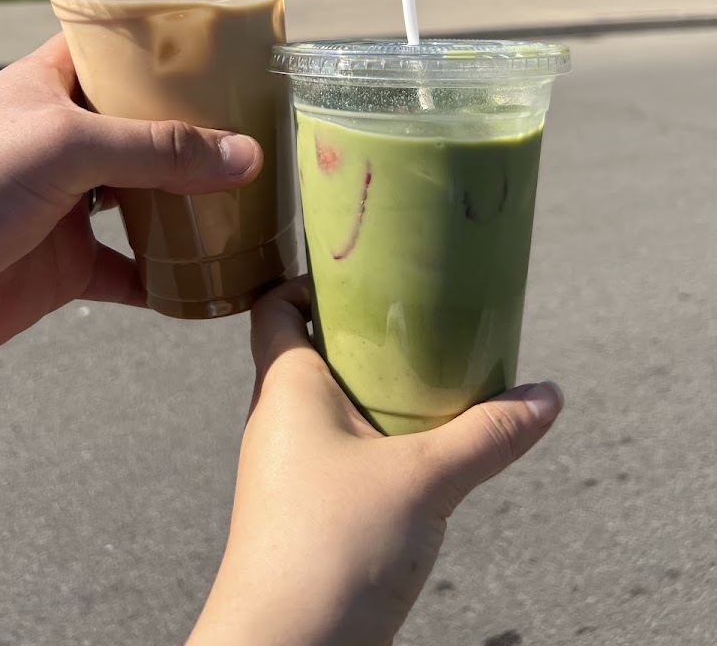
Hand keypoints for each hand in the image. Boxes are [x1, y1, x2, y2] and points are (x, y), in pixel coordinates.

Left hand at [0, 36, 260, 378]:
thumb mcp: (63, 147)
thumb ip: (155, 151)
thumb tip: (246, 156)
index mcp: (57, 86)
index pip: (126, 51)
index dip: (177, 49)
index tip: (239, 51)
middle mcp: (68, 141)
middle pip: (149, 130)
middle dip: (204, 136)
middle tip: (269, 135)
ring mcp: (68, 207)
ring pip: (149, 201)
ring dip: (195, 207)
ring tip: (258, 205)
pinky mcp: (64, 268)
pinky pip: (132, 272)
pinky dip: (170, 280)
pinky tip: (213, 284)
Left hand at [190, 280, 562, 645]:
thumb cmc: (333, 546)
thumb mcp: (425, 481)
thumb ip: (487, 436)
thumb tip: (547, 395)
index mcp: (286, 385)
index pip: (274, 305)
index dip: (306, 280)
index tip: (359, 274)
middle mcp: (277, 419)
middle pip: (310, 351)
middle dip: (362, 336)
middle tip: (419, 324)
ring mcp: (287, 468)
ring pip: (328, 407)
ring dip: (374, 393)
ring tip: (432, 384)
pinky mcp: (304, 511)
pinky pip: (339, 453)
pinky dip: (376, 442)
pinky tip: (421, 456)